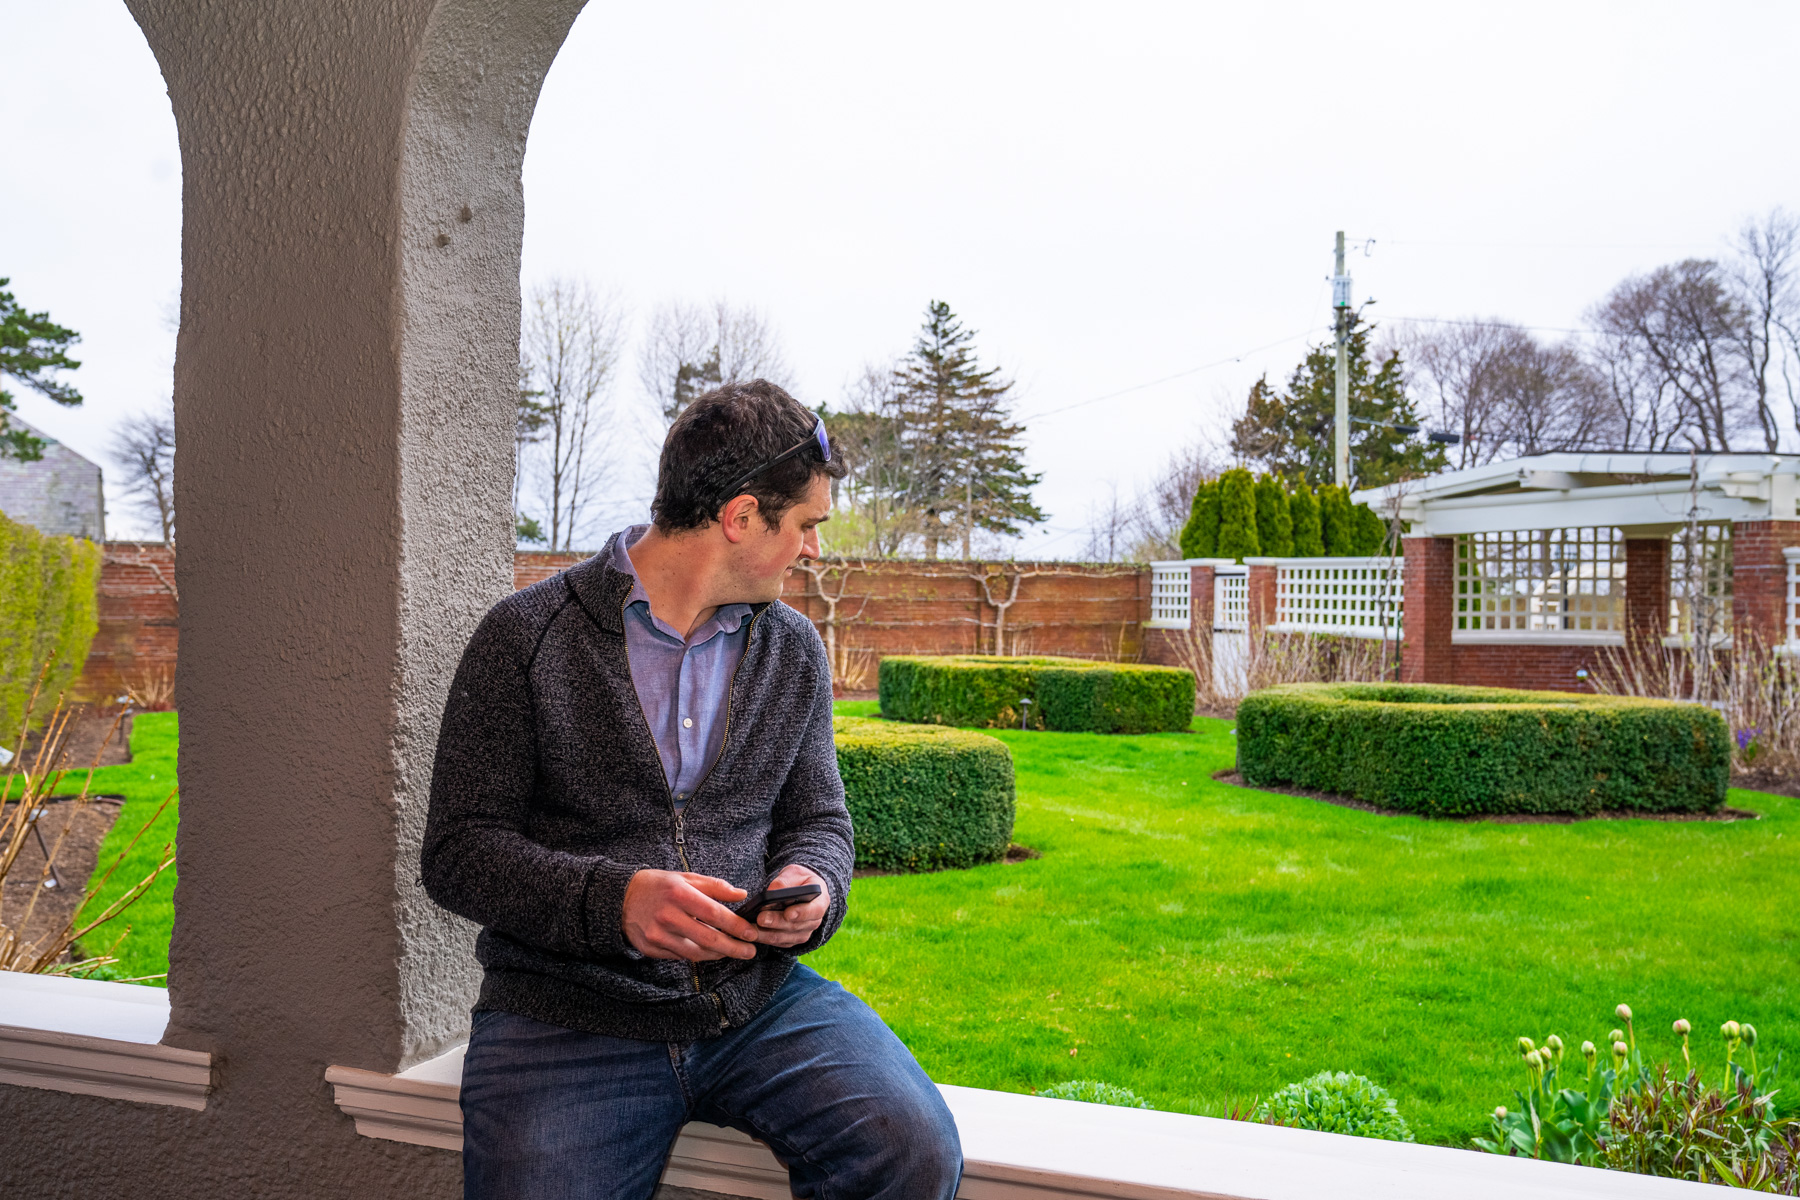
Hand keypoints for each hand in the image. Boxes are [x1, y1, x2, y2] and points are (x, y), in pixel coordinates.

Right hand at [622, 870, 759, 961]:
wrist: (620, 898)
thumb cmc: (657, 885)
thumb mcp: (685, 877)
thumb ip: (715, 886)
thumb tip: (741, 894)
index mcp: (679, 894)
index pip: (715, 914)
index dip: (736, 926)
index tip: (751, 933)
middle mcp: (668, 916)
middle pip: (709, 939)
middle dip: (734, 948)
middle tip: (750, 951)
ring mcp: (658, 935)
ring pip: (696, 953)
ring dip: (718, 954)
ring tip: (732, 951)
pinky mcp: (651, 949)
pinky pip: (681, 956)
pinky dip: (697, 955)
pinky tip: (708, 951)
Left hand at [750, 864, 830, 948]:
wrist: (801, 891)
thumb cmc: (799, 880)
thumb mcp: (795, 873)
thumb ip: (785, 881)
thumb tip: (772, 892)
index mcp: (821, 901)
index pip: (815, 910)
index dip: (802, 913)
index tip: (788, 913)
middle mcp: (814, 920)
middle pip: (796, 926)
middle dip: (776, 923)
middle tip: (761, 918)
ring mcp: (804, 932)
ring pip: (785, 937)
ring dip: (767, 934)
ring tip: (751, 928)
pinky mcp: (792, 940)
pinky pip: (778, 943)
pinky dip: (765, 938)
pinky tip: (752, 932)